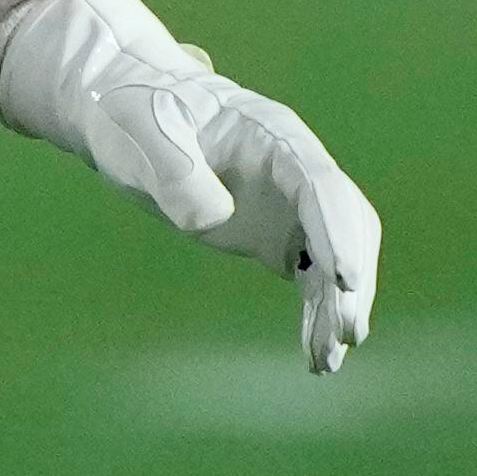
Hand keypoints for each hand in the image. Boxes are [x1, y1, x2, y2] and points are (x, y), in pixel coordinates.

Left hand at [0, 0, 382, 372]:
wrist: (126, 115)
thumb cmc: (135, 113)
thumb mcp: (143, 131)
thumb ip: (176, 171)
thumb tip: (215, 217)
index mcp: (273, 135)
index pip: (320, 186)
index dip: (337, 232)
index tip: (345, 280)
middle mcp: (295, 170)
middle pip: (344, 224)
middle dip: (350, 279)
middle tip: (344, 334)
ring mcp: (289, 204)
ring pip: (335, 256)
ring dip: (337, 307)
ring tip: (326, 361)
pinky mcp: (276, 234)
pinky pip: (310, 275)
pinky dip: (317, 313)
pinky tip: (315, 355)